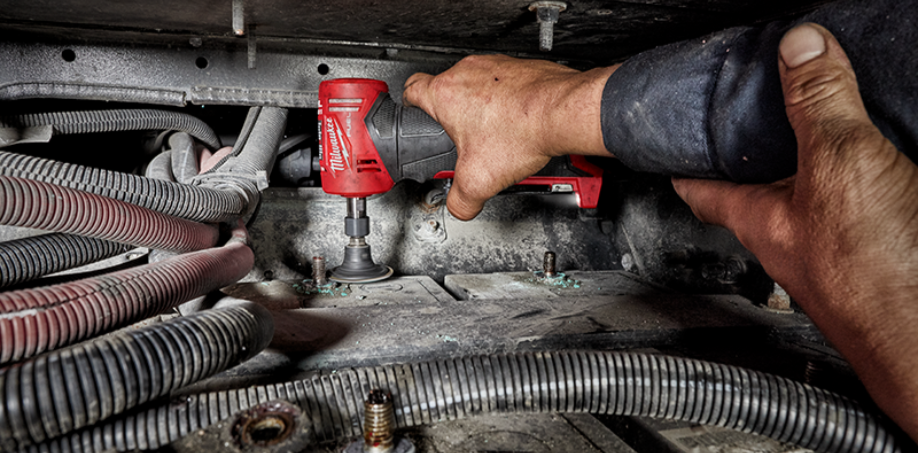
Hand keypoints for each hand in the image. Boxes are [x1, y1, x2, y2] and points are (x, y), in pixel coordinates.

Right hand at [403, 55, 615, 219]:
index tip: (415, 117)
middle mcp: (468, 72)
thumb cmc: (523, 132)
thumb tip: (458, 207)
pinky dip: (507, 101)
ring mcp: (495, 66)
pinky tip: (517, 124)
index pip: (411, 90)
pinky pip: (505, 83)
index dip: (410, 107)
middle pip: (446, 91)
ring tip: (496, 135)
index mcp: (446, 94)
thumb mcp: (478, 181)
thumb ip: (459, 201)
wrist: (562, 113)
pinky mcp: (519, 68)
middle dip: (453, 117)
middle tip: (465, 141)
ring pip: (477, 86)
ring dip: (482, 107)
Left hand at [673, 24, 917, 438]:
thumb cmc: (877, 274)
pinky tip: (890, 165)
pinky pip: (864, 209)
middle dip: (758, 154)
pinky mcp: (883, 255)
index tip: (672, 148)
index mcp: (760, 220)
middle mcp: (793, 240)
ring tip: (826, 127)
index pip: (702, 187)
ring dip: (815, 166)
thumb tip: (797, 47)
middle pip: (759, 190)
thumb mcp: (838, 163)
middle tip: (761, 115)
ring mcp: (838, 252)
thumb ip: (818, 104)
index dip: (684, 163)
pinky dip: (868, 181)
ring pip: (812, 200)